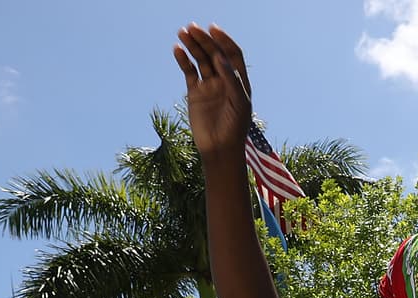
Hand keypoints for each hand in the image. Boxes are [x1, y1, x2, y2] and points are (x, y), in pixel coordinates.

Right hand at [173, 24, 253, 159]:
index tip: (213, 29)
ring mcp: (209, 86)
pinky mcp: (195, 93)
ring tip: (183, 33)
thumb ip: (232, 80)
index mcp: (239, 81)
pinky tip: (178, 50)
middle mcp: (224, 81)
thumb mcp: (239, 104)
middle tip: (193, 28)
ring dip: (192, 46)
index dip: (224, 40)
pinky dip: (183, 60)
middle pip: (214, 54)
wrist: (219, 149)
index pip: (232, 54)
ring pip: (200, 60)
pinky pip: (189, 72)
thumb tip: (220, 57)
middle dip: (205, 40)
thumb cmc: (235, 129)